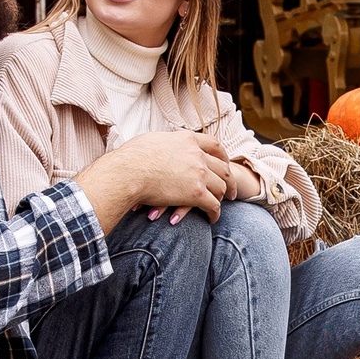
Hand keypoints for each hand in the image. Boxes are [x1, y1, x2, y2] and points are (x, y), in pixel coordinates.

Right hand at [74, 130, 237, 231]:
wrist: (127, 171)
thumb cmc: (130, 158)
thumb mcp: (151, 140)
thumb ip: (164, 143)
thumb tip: (159, 144)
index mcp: (187, 139)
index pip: (214, 145)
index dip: (223, 156)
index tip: (226, 164)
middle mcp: (197, 155)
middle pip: (222, 168)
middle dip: (229, 180)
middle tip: (232, 191)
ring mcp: (199, 173)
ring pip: (221, 187)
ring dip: (222, 198)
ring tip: (220, 206)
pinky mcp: (196, 193)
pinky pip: (213, 205)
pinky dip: (215, 213)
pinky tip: (212, 219)